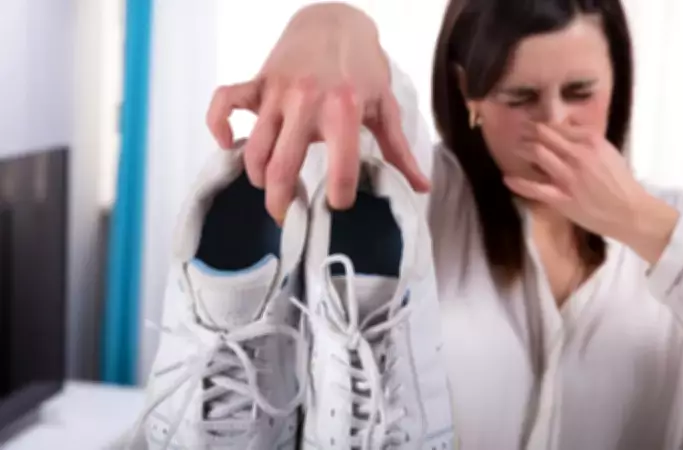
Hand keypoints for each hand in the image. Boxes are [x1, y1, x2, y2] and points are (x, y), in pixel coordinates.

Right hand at [206, 3, 428, 222]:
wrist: (335, 21)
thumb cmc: (362, 67)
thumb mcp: (384, 106)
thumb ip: (398, 150)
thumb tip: (420, 188)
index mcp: (343, 110)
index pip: (340, 169)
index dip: (339, 196)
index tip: (337, 205)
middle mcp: (306, 102)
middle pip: (282, 167)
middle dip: (281, 202)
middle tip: (288, 219)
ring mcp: (277, 92)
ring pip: (254, 148)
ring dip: (257, 177)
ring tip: (270, 189)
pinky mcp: (258, 83)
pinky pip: (224, 103)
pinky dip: (218, 126)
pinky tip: (227, 146)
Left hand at [504, 123, 679, 263]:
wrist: (629, 211)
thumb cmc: (620, 182)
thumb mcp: (607, 151)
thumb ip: (586, 137)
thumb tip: (567, 122)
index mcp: (591, 141)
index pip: (558, 126)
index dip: (542, 124)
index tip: (532, 124)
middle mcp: (578, 155)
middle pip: (544, 135)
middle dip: (528, 131)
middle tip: (518, 131)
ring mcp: (568, 177)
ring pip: (537, 154)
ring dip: (522, 148)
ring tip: (515, 148)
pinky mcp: (561, 198)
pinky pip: (535, 188)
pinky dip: (519, 183)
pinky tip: (507, 178)